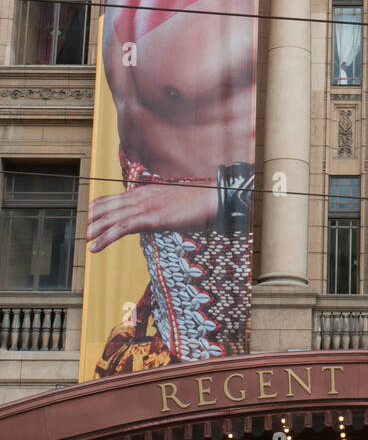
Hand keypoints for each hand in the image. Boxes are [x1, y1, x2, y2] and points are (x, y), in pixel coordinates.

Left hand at [88, 182, 219, 252]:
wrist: (211, 198)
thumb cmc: (198, 202)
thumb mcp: (174, 203)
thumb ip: (162, 207)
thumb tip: (158, 215)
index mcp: (146, 192)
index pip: (116, 197)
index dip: (101, 206)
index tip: (90, 213)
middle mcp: (141, 197)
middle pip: (109, 206)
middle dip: (95, 218)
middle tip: (84, 228)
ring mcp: (144, 206)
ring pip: (112, 217)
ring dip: (96, 229)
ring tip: (86, 238)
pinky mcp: (149, 218)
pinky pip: (121, 229)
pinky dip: (105, 238)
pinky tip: (96, 247)